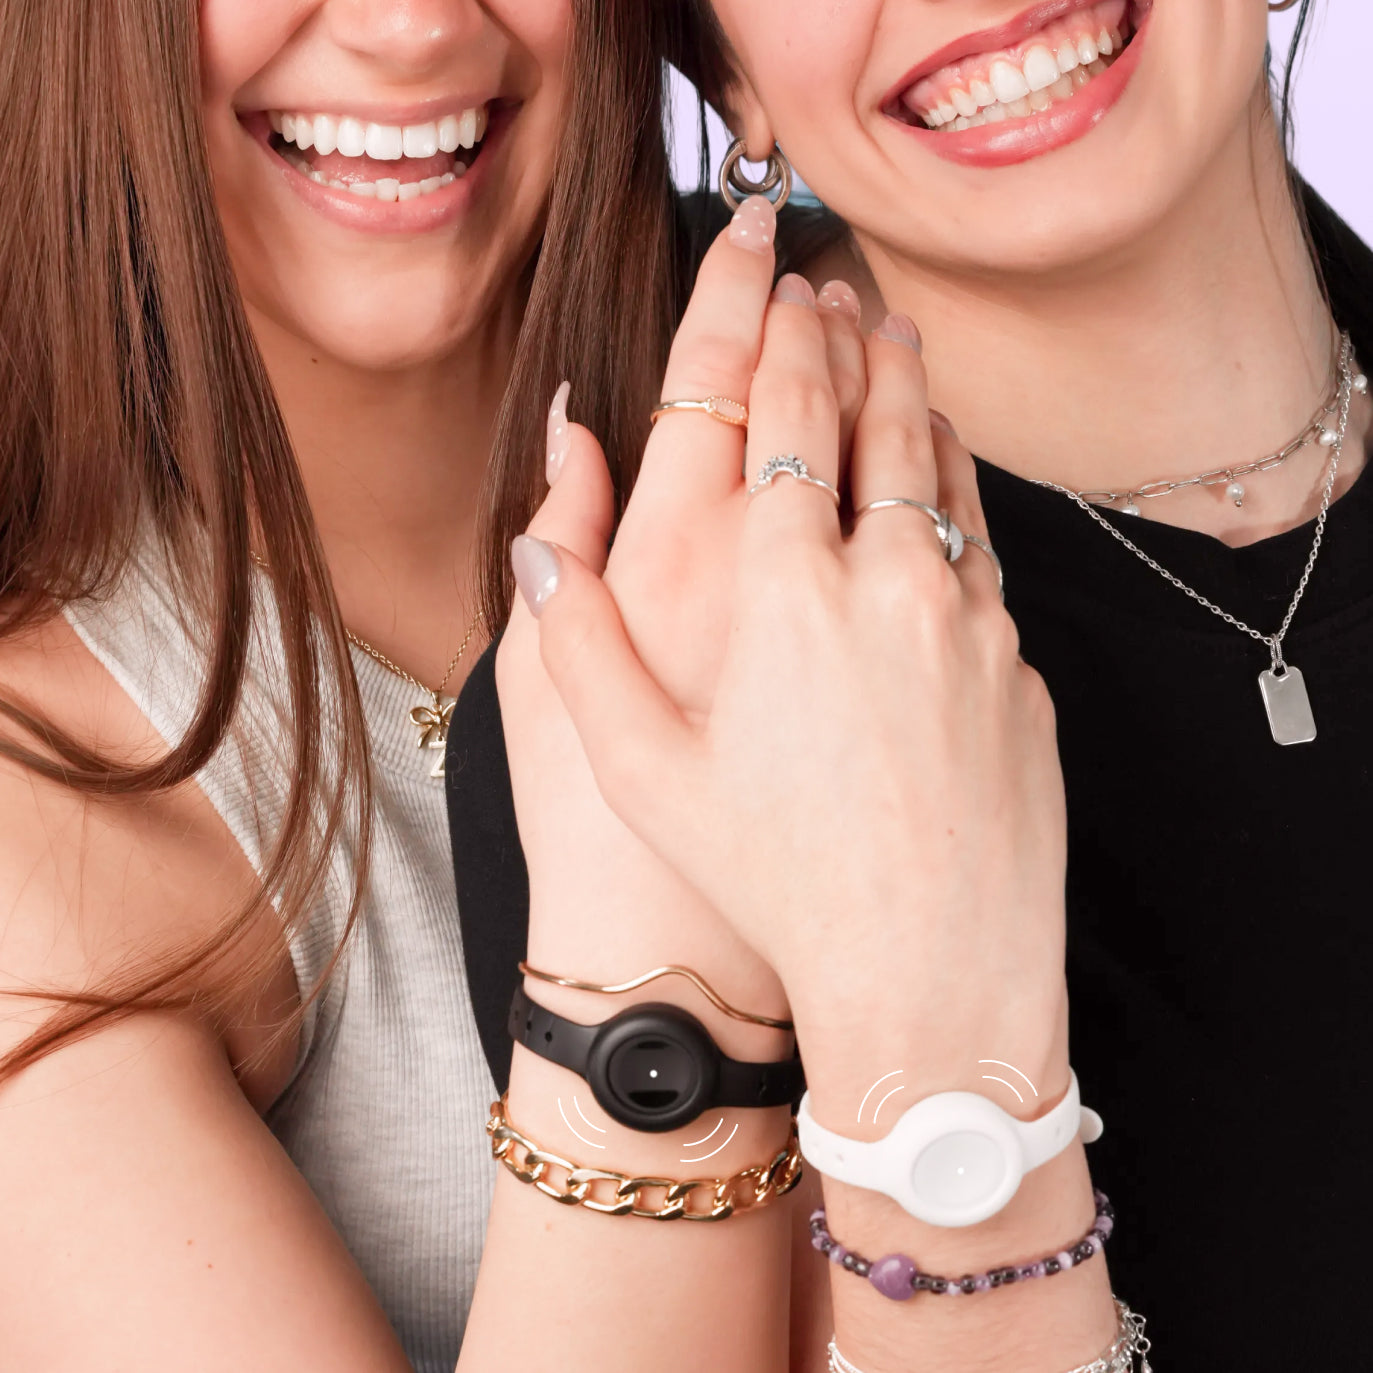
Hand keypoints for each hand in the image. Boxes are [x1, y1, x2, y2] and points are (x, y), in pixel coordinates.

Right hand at [515, 285, 1069, 1126]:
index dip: (783, 336)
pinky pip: (988, 549)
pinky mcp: (1021, 665)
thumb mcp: (637, 768)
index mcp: (784, 584)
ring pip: (945, 472)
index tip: (780, 284)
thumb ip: (579, 638)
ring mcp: (971, 617)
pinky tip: (950, 484)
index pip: (788, 416)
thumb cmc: (770, 875)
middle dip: (855, 340)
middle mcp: (887, 575)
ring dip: (919, 399)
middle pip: (878, 418)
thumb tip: (541, 541)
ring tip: (901, 350)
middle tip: (844, 289)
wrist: (928, 966)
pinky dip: (962, 491)